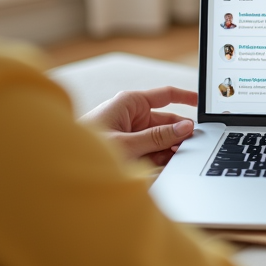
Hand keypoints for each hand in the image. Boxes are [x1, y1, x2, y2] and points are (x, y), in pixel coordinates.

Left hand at [79, 87, 197, 166]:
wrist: (61, 170)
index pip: (167, 95)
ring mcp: (131, 133)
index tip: (205, 104)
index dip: (187, 98)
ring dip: (169, 150)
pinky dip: (159, 160)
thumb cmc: (86, 149)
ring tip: (177, 160)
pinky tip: (164, 167)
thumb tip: (185, 128)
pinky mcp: (129, 150)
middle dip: (179, 135)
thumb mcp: (127, 144)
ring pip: (161, 140)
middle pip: (167, 122)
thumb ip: (158, 137)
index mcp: (131, 103)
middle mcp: (132, 115)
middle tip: (193, 147)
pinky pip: (152, 152)